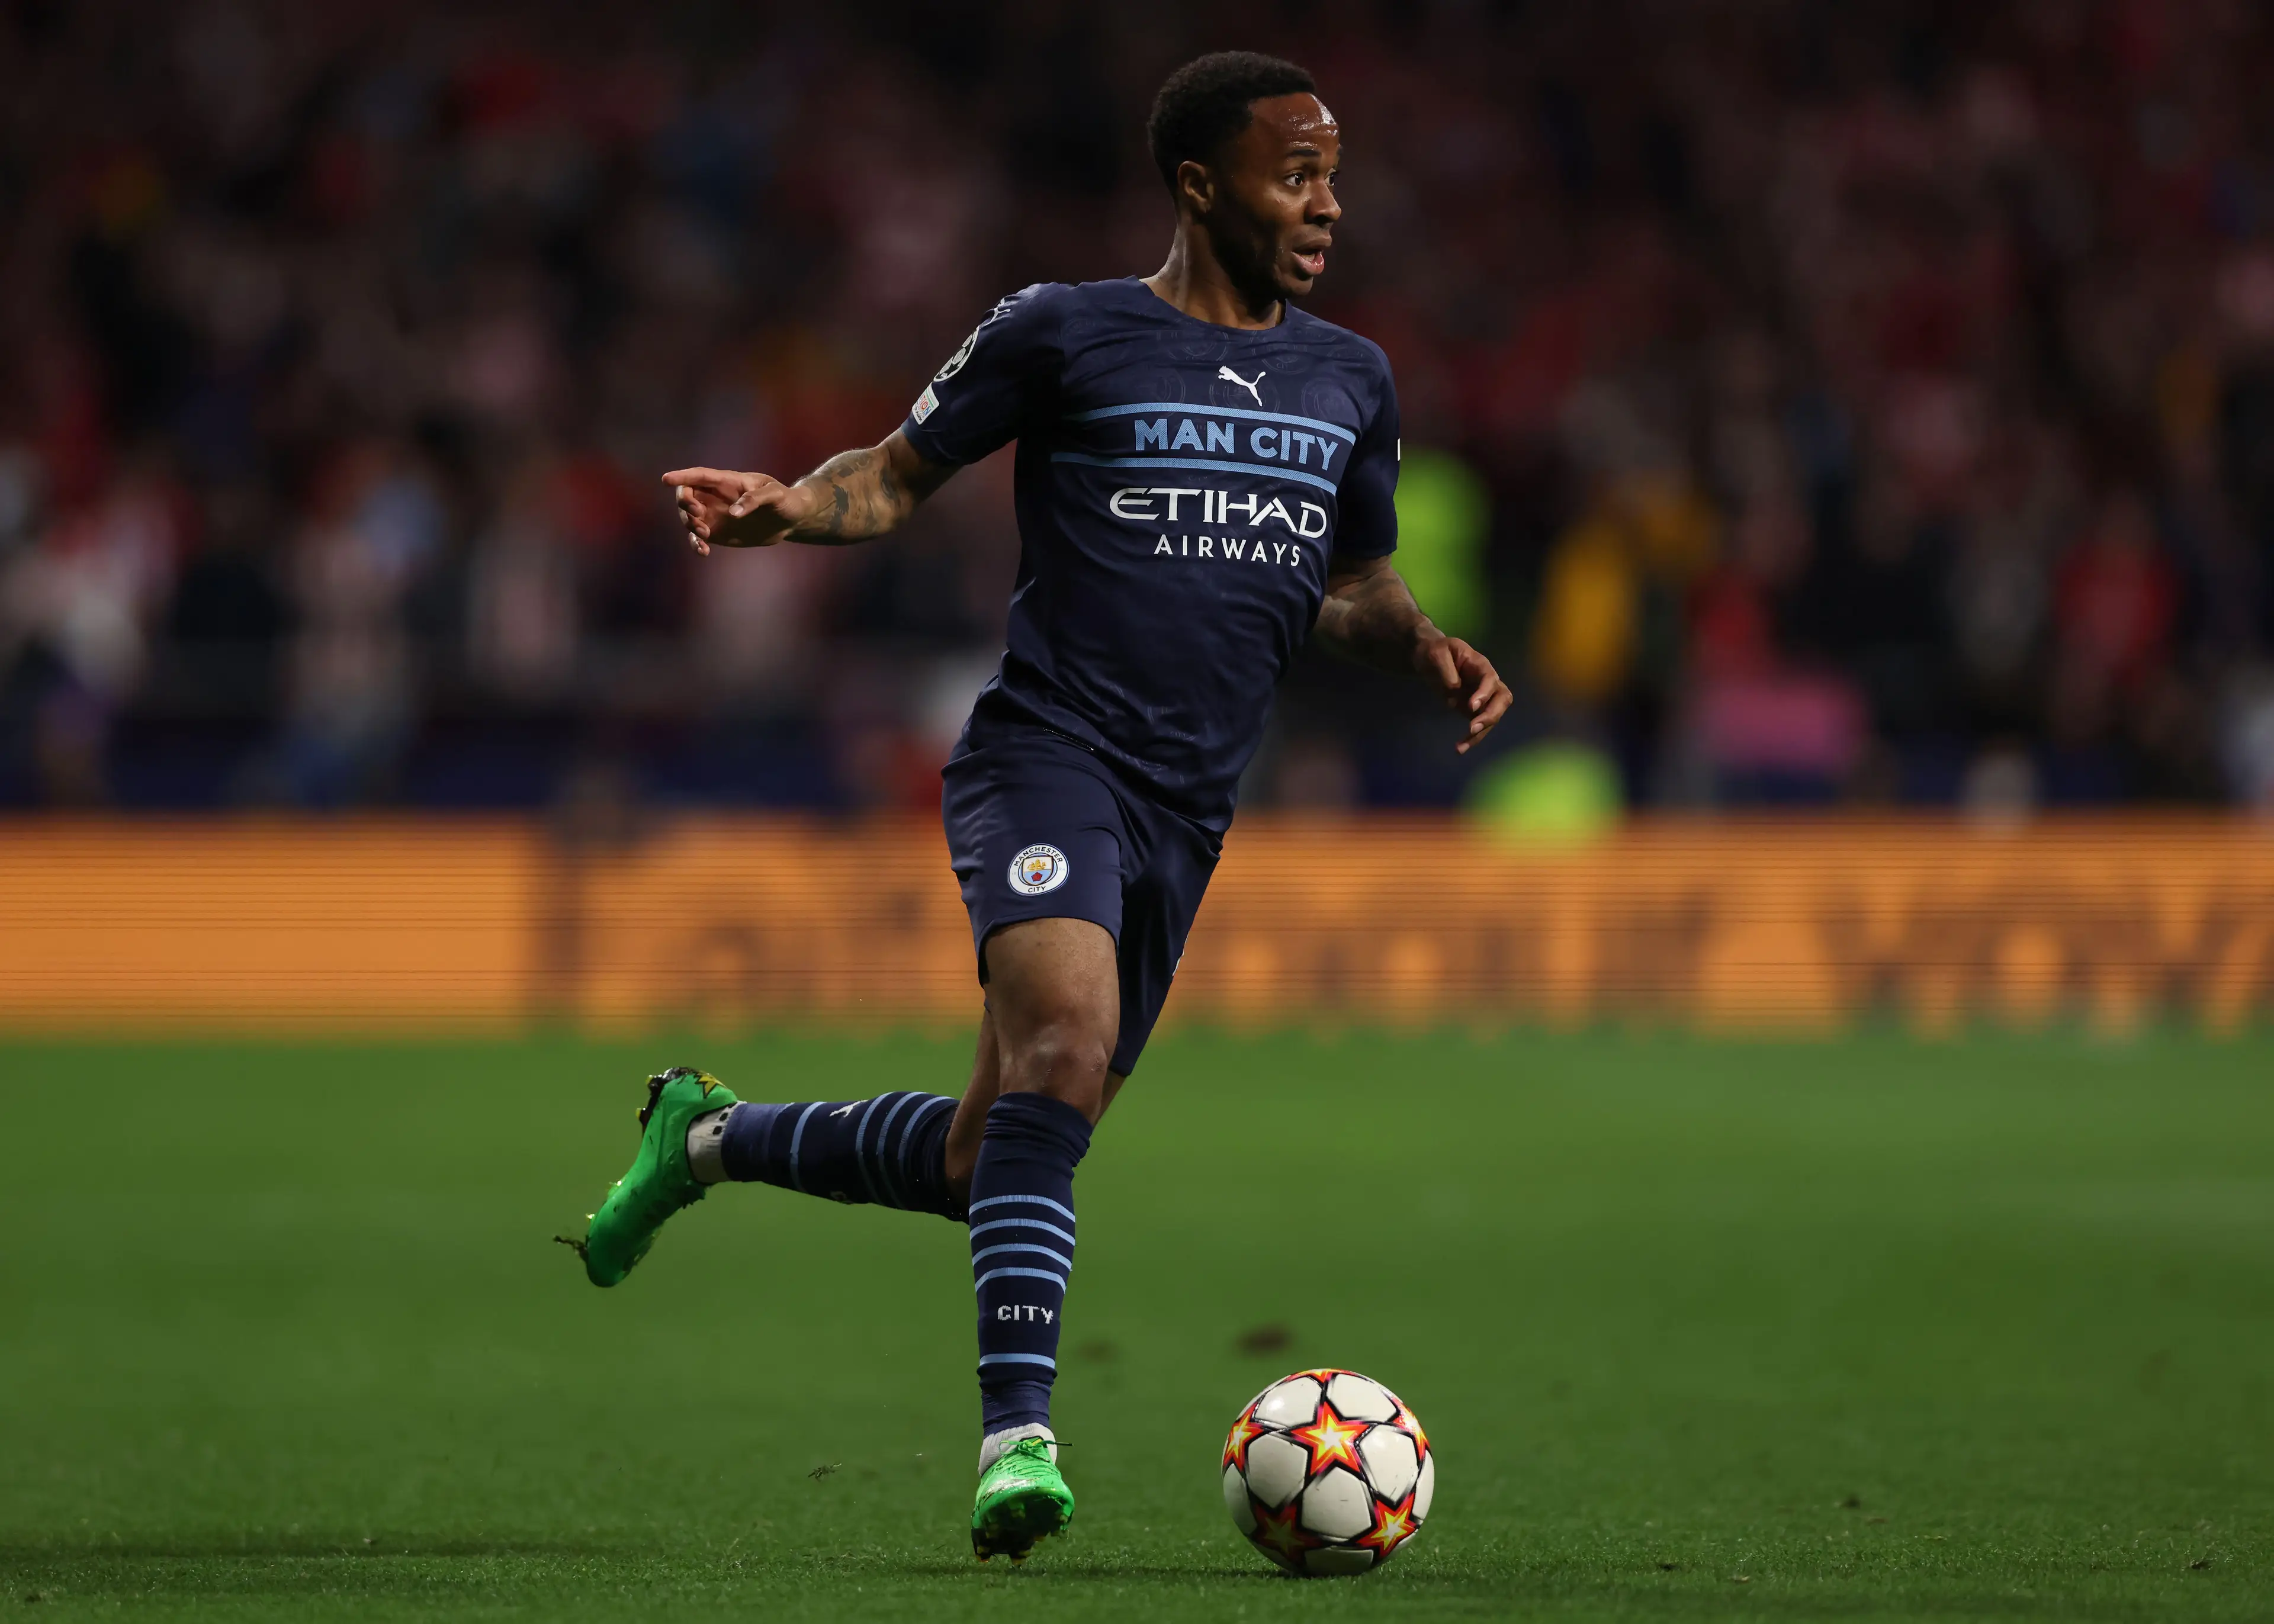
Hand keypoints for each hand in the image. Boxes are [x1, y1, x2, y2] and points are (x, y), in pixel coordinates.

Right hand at [661, 467, 819, 554]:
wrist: (791, 519)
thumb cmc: (785, 500)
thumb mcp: (775, 495)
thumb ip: (755, 500)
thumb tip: (733, 513)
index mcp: (728, 482)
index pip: (700, 476)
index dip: (682, 477)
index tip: (666, 480)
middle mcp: (716, 497)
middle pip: (687, 495)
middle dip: (685, 504)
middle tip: (698, 515)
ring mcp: (714, 514)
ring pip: (688, 517)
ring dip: (690, 525)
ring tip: (705, 535)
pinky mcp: (718, 532)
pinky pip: (698, 538)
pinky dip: (696, 544)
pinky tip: (703, 552)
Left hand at [1415, 633, 1511, 753]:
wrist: (1429, 659)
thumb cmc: (1434, 652)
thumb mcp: (1436, 654)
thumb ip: (1446, 671)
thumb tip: (1454, 692)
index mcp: (1480, 665)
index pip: (1490, 679)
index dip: (1485, 693)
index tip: (1472, 706)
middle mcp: (1487, 682)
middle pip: (1502, 699)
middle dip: (1491, 715)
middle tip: (1473, 728)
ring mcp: (1484, 697)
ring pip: (1493, 716)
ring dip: (1481, 732)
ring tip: (1462, 746)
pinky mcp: (1475, 710)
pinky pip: (1480, 725)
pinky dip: (1472, 738)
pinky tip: (1460, 747)